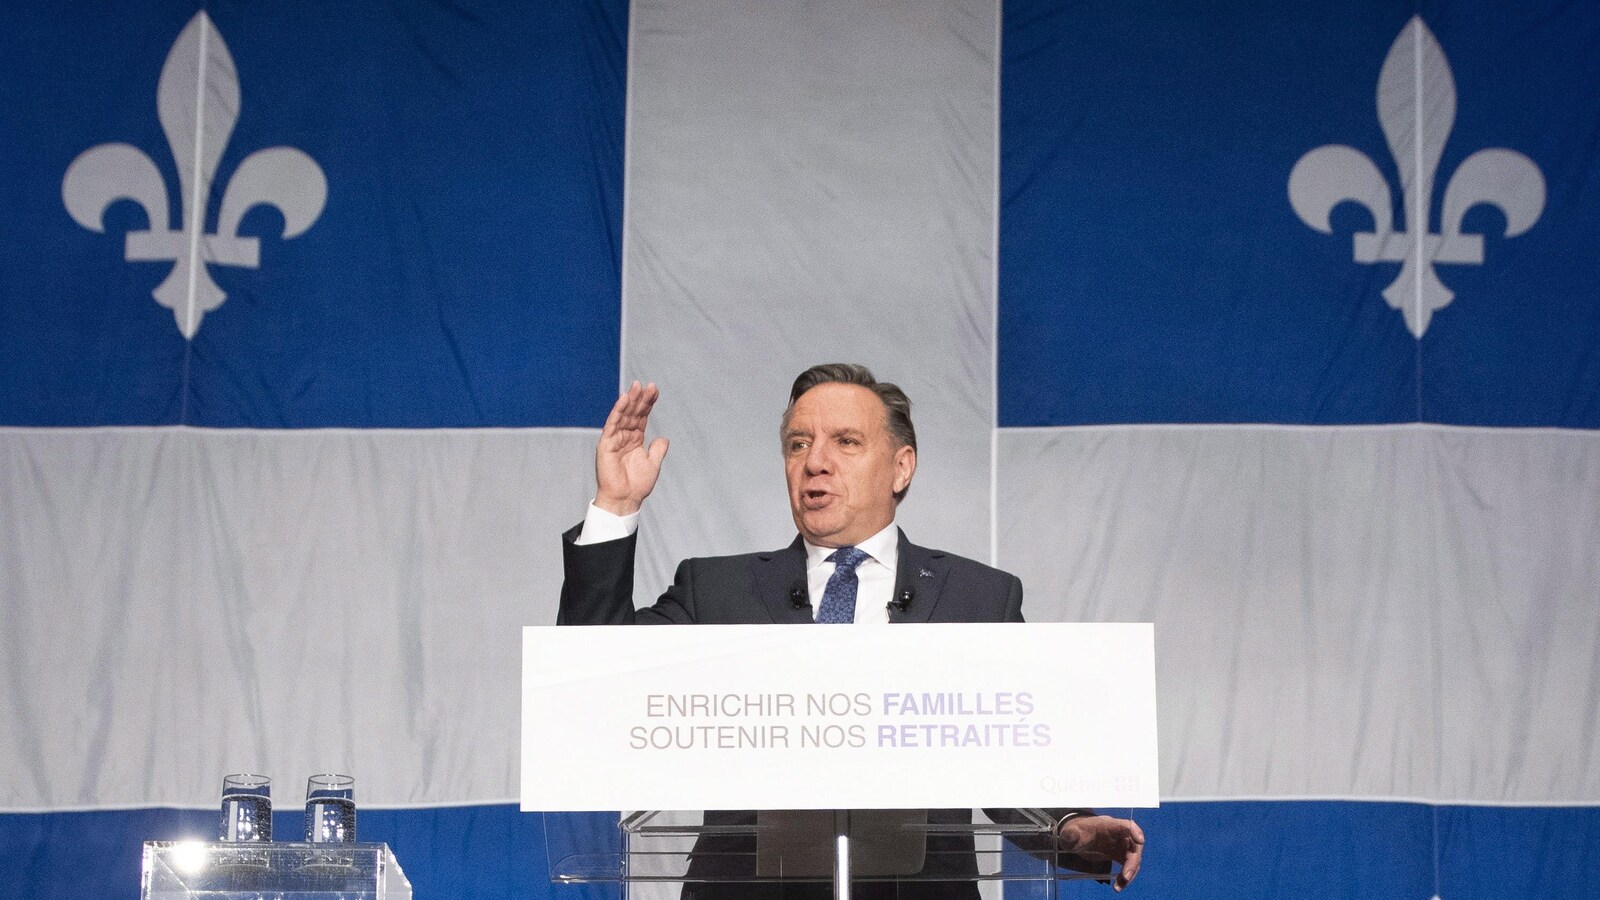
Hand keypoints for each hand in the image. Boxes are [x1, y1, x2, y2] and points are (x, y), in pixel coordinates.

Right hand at [594, 381, 668, 515]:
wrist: (625, 499)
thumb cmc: (637, 485)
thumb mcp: (653, 464)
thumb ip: (658, 450)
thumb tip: (663, 438)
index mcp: (635, 439)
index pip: (641, 417)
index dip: (648, 404)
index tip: (655, 390)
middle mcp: (624, 436)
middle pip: (633, 413)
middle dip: (640, 399)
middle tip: (648, 385)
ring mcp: (614, 439)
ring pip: (623, 415)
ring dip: (629, 401)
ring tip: (637, 387)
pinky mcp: (606, 444)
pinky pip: (612, 424)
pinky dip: (618, 411)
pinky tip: (624, 400)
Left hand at [1058, 815, 1143, 890]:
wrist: (1078, 837)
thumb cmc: (1076, 832)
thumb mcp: (1070, 833)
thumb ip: (1071, 835)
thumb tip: (1071, 836)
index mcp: (1108, 825)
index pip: (1125, 825)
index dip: (1134, 831)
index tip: (1140, 840)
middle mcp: (1119, 835)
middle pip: (1134, 846)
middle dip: (1133, 861)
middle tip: (1126, 876)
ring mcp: (1121, 845)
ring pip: (1134, 859)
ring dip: (1130, 873)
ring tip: (1118, 887)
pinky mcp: (1120, 855)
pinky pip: (1128, 866)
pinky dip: (1125, 878)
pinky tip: (1118, 886)